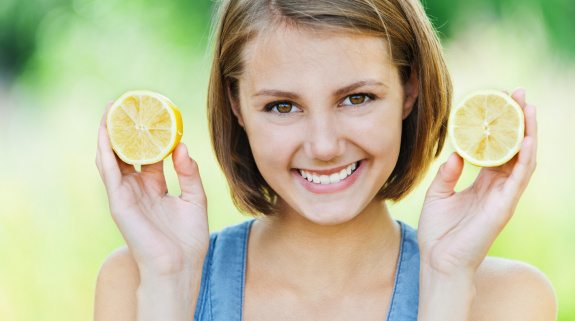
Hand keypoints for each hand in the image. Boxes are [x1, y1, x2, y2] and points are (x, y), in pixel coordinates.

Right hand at [95, 102, 208, 277]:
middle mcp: (137, 188)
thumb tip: (183, 147)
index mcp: (154, 187)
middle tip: (127, 105)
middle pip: (127, 153)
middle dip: (125, 130)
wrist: (179, 266)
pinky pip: (109, 172)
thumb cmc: (188, 239)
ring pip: (113, 158)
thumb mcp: (195, 199)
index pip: (148, 155)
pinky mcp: (119, 202)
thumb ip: (189, 173)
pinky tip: (104, 133)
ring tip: (111, 110)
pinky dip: (105, 152)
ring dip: (110, 135)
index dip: (149, 136)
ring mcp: (126, 194)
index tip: (153, 115)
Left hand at [418, 87, 536, 275]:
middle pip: (515, 148)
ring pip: (523, 158)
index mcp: (483, 184)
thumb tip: (456, 153)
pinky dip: (525, 157)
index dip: (501, 127)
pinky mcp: (504, 207)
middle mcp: (498, 187)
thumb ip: (448, 173)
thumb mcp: (438, 194)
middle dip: (519, 121)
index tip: (498, 103)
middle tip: (518, 94)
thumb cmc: (439, 232)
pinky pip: (519, 178)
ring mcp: (504, 197)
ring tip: (528, 106)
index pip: (498, 149)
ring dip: (528, 132)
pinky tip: (527, 138)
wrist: (439, 261)